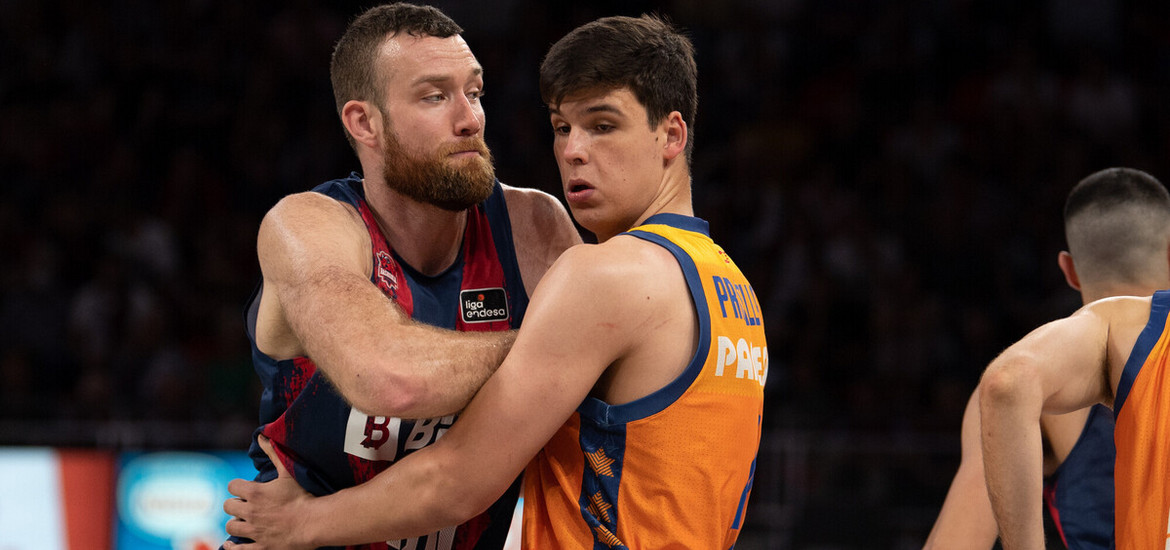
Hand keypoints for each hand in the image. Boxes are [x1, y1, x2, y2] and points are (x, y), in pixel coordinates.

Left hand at [223, 435, 314, 549]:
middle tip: (245, 505)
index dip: (237, 487)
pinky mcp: (260, 546)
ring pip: (231, 527)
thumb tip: (261, 436)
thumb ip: (273, 453)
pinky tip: (231, 544)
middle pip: (228, 507)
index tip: (244, 488)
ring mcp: (254, 531)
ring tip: (244, 521)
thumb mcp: (288, 472)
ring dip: (236, 523)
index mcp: (254, 493)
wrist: (313, 522)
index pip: (232, 487)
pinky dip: (232, 547)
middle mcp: (250, 512)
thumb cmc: (302, 496)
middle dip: (235, 505)